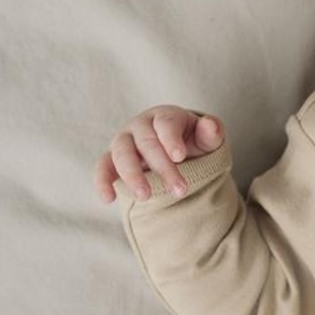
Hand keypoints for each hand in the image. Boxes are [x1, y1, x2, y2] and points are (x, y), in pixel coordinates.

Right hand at [94, 105, 224, 203]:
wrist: (173, 154)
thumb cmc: (190, 144)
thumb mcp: (205, 140)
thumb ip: (210, 133)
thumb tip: (212, 125)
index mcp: (164, 116)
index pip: (166, 123)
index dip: (171, 139)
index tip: (180, 157)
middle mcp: (140, 126)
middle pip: (147, 142)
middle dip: (163, 167)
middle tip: (180, 190)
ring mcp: (124, 142)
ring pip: (122, 153)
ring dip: (132, 175)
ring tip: (146, 197)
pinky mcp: (112, 159)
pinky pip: (103, 167)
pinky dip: (103, 181)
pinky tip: (109, 198)